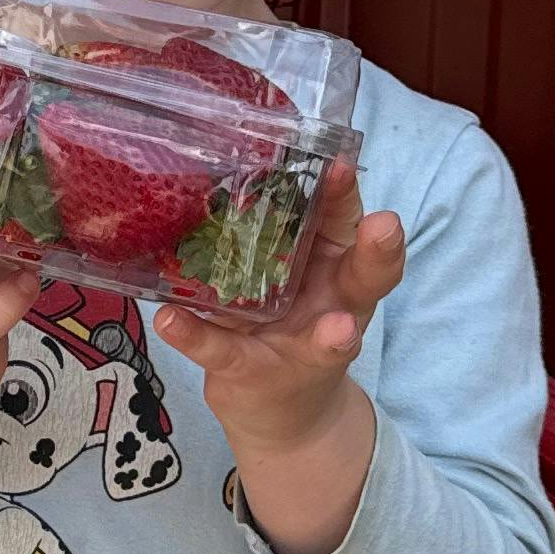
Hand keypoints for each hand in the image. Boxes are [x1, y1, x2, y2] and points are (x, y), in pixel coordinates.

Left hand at [155, 163, 403, 553]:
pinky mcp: (250, 373)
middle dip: (377, 251)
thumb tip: (228, 146)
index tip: (340, 161)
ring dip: (332, 334)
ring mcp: (300, 346)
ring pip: (327, 338)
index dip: (346, 192)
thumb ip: (270, 220)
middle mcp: (332, 305)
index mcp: (336, 266)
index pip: (350, 222)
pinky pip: (224, 354)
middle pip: (365, 277)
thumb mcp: (282, 265)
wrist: (272, 407)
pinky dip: (197, 337)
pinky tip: (169, 320)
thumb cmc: (280, 316)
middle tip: (384, 224)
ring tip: (336, 327)